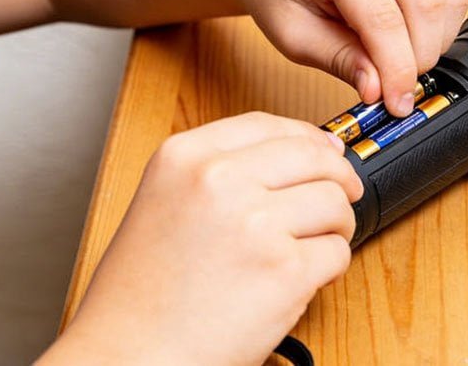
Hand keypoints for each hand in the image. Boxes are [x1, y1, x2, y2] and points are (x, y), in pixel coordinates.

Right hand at [40, 112, 362, 365]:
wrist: (130, 354)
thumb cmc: (141, 292)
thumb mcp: (164, 200)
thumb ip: (220, 170)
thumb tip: (307, 150)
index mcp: (182, 156)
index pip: (268, 124)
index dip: (307, 137)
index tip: (323, 151)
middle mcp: (217, 179)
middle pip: (313, 156)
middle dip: (335, 179)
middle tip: (336, 201)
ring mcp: (253, 221)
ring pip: (333, 202)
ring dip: (334, 226)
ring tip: (306, 248)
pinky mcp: (284, 269)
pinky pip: (337, 252)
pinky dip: (328, 268)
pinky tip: (296, 280)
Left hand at [239, 0, 467, 116]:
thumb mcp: (293, 34)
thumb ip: (339, 59)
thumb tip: (379, 89)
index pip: (382, 17)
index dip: (396, 69)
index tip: (397, 103)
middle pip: (425, 4)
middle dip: (419, 58)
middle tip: (397, 85)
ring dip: (434, 42)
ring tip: (400, 58)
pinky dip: (441, 23)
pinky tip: (410, 34)